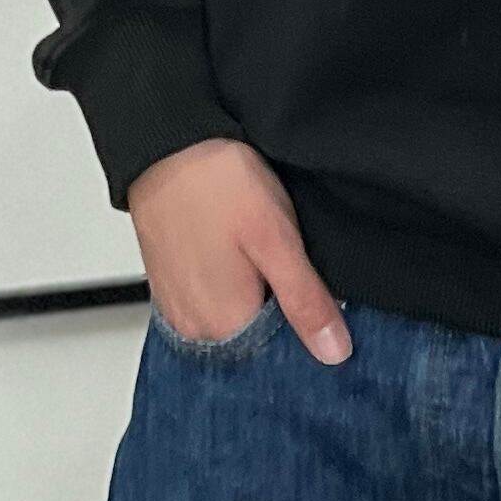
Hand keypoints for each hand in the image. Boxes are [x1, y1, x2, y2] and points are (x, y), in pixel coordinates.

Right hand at [127, 138, 352, 363]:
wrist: (166, 144)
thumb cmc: (217, 184)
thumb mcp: (277, 240)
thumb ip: (305, 301)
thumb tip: (333, 351)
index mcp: (224, 325)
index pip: (281, 356)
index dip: (308, 328)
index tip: (317, 294)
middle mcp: (195, 328)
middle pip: (256, 342)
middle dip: (282, 315)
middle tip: (288, 264)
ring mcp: (179, 309)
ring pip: (235, 322)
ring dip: (257, 300)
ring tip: (262, 256)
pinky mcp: (171, 288)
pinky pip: (212, 305)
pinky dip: (233, 290)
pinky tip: (242, 258)